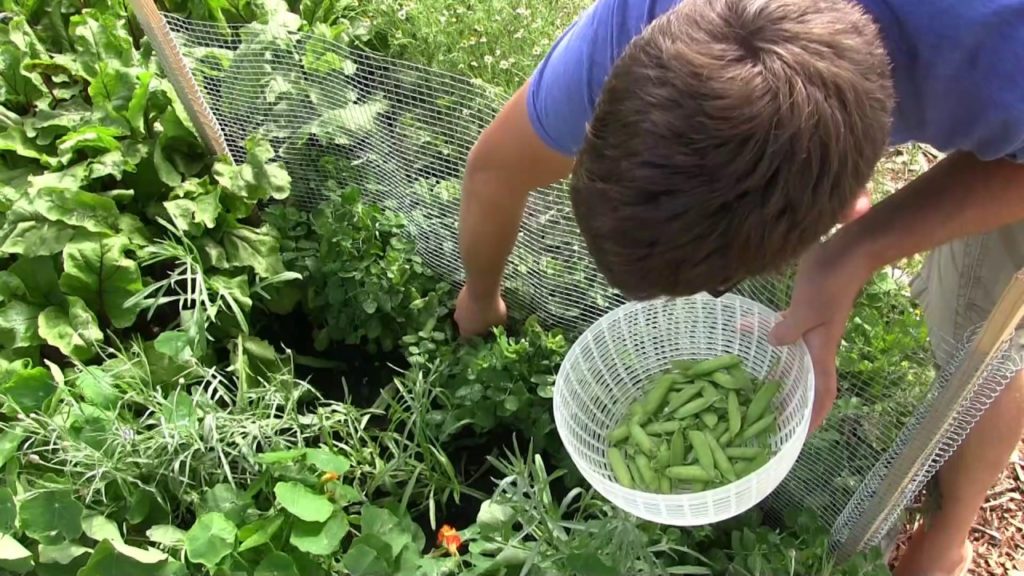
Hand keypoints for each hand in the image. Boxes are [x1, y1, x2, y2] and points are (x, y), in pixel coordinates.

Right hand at [454, 284, 506, 338]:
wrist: (481, 290)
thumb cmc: (491, 311)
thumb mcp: (499, 322)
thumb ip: (496, 327)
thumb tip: (498, 327)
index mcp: (466, 332)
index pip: (471, 339)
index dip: (480, 336)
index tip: (488, 331)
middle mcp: (459, 322)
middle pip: (467, 325)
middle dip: (475, 323)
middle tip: (486, 319)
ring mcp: (458, 308)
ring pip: (465, 313)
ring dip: (473, 312)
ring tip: (484, 307)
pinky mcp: (459, 296)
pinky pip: (466, 303)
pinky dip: (472, 302)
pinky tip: (482, 298)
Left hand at [768, 238, 873, 431]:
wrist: (848, 251)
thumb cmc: (830, 282)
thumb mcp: (805, 310)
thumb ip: (787, 331)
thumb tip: (772, 346)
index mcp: (823, 349)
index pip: (824, 390)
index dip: (817, 414)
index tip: (804, 435)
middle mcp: (819, 342)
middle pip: (808, 377)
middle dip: (794, 396)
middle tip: (770, 411)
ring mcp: (812, 325)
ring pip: (793, 354)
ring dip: (777, 365)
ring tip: (752, 376)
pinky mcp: (805, 308)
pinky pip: (784, 329)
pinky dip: (767, 331)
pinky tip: (746, 327)